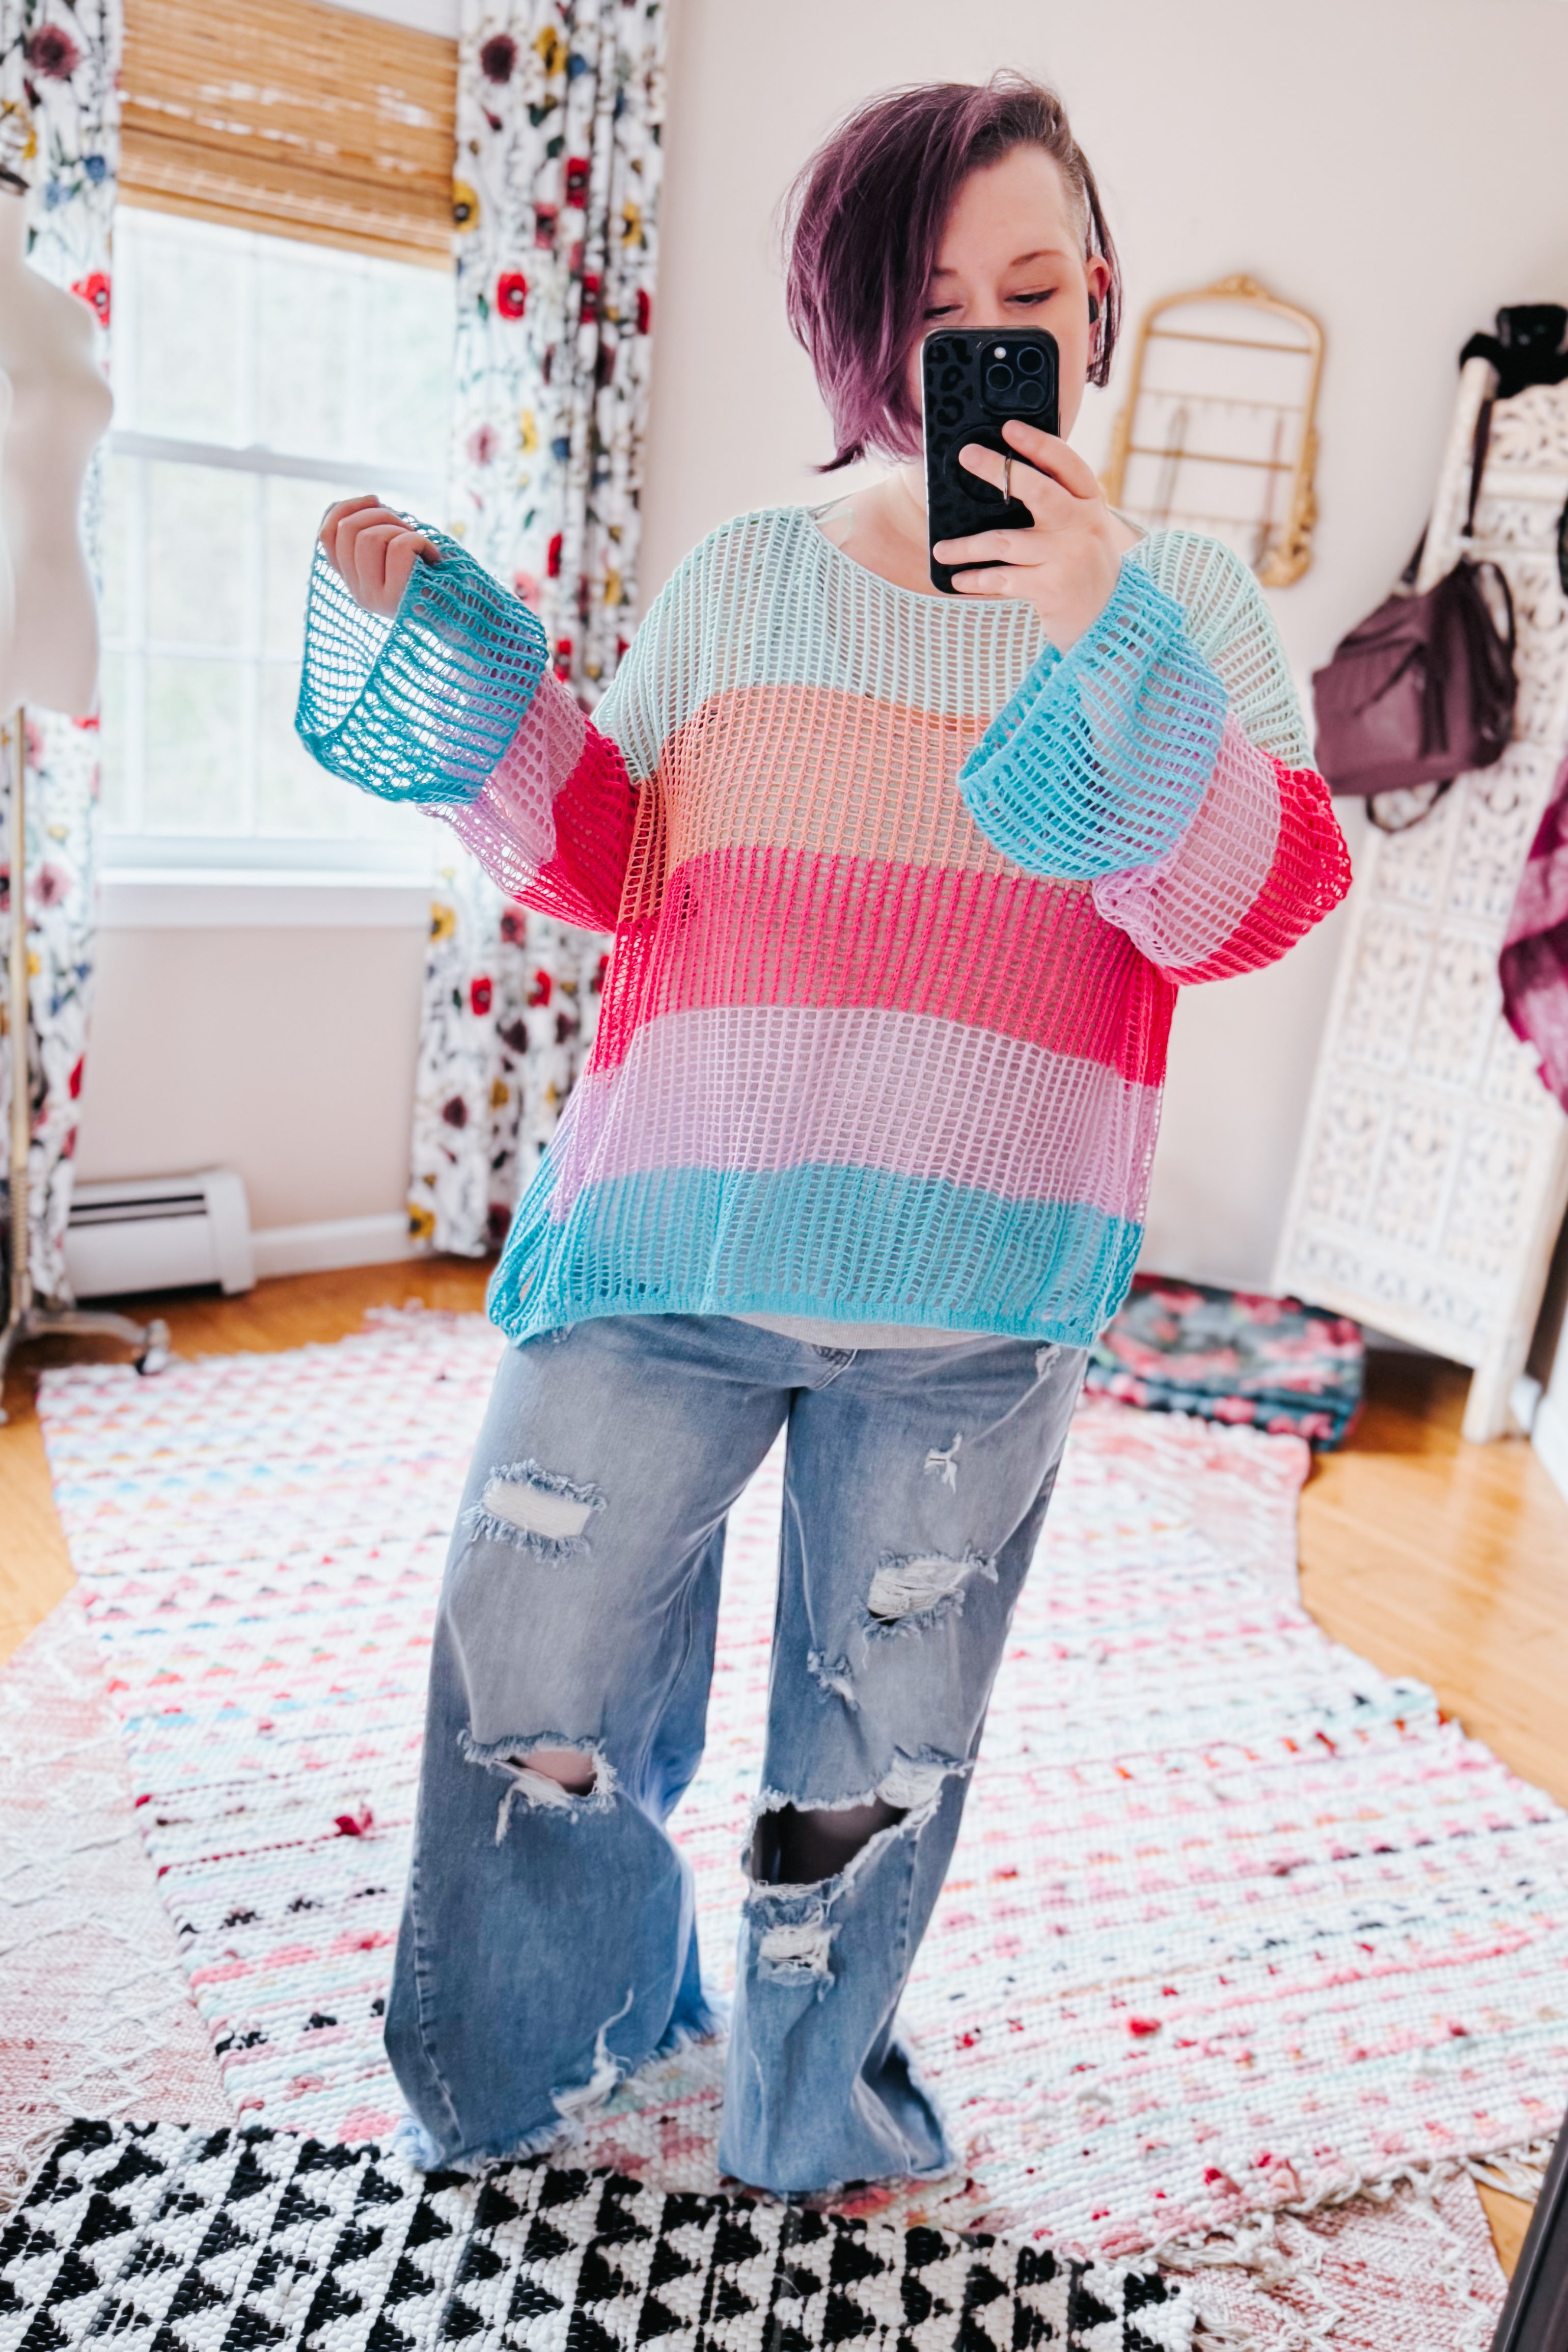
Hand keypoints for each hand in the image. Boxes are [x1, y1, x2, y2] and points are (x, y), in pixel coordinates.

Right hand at [319, 495, 437, 616]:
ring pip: (369, 537)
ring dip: (400, 529)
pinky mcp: (394, 600)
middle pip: (348, 530)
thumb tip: (368, 501)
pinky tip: (432, 556)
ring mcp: (372, 598)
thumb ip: (374, 531)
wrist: (461, 610)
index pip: (326, 534)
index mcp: (352, 578)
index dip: (346, 508)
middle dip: (381, 515)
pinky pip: (399, 547)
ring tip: (419, 544)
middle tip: (406, 528)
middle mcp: (356, 591)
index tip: (376, 500)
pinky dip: (420, 541)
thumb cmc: (432, 573)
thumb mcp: (396, 548)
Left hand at [931, 421, 1127, 646]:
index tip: (1009, 427)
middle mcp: (1082, 525)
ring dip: (967, 546)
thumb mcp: (1081, 527)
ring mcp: (1067, 557)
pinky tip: (959, 579)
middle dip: (999, 470)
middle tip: (967, 456)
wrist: (1110, 619)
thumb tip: (1000, 478)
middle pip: (1038, 490)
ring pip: (1005, 541)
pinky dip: (977, 580)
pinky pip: (1003, 579)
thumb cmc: (1083, 564)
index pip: (1067, 463)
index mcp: (1090, 502)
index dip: (1038, 443)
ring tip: (941, 549)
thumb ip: (1055, 503)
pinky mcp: (1051, 588)